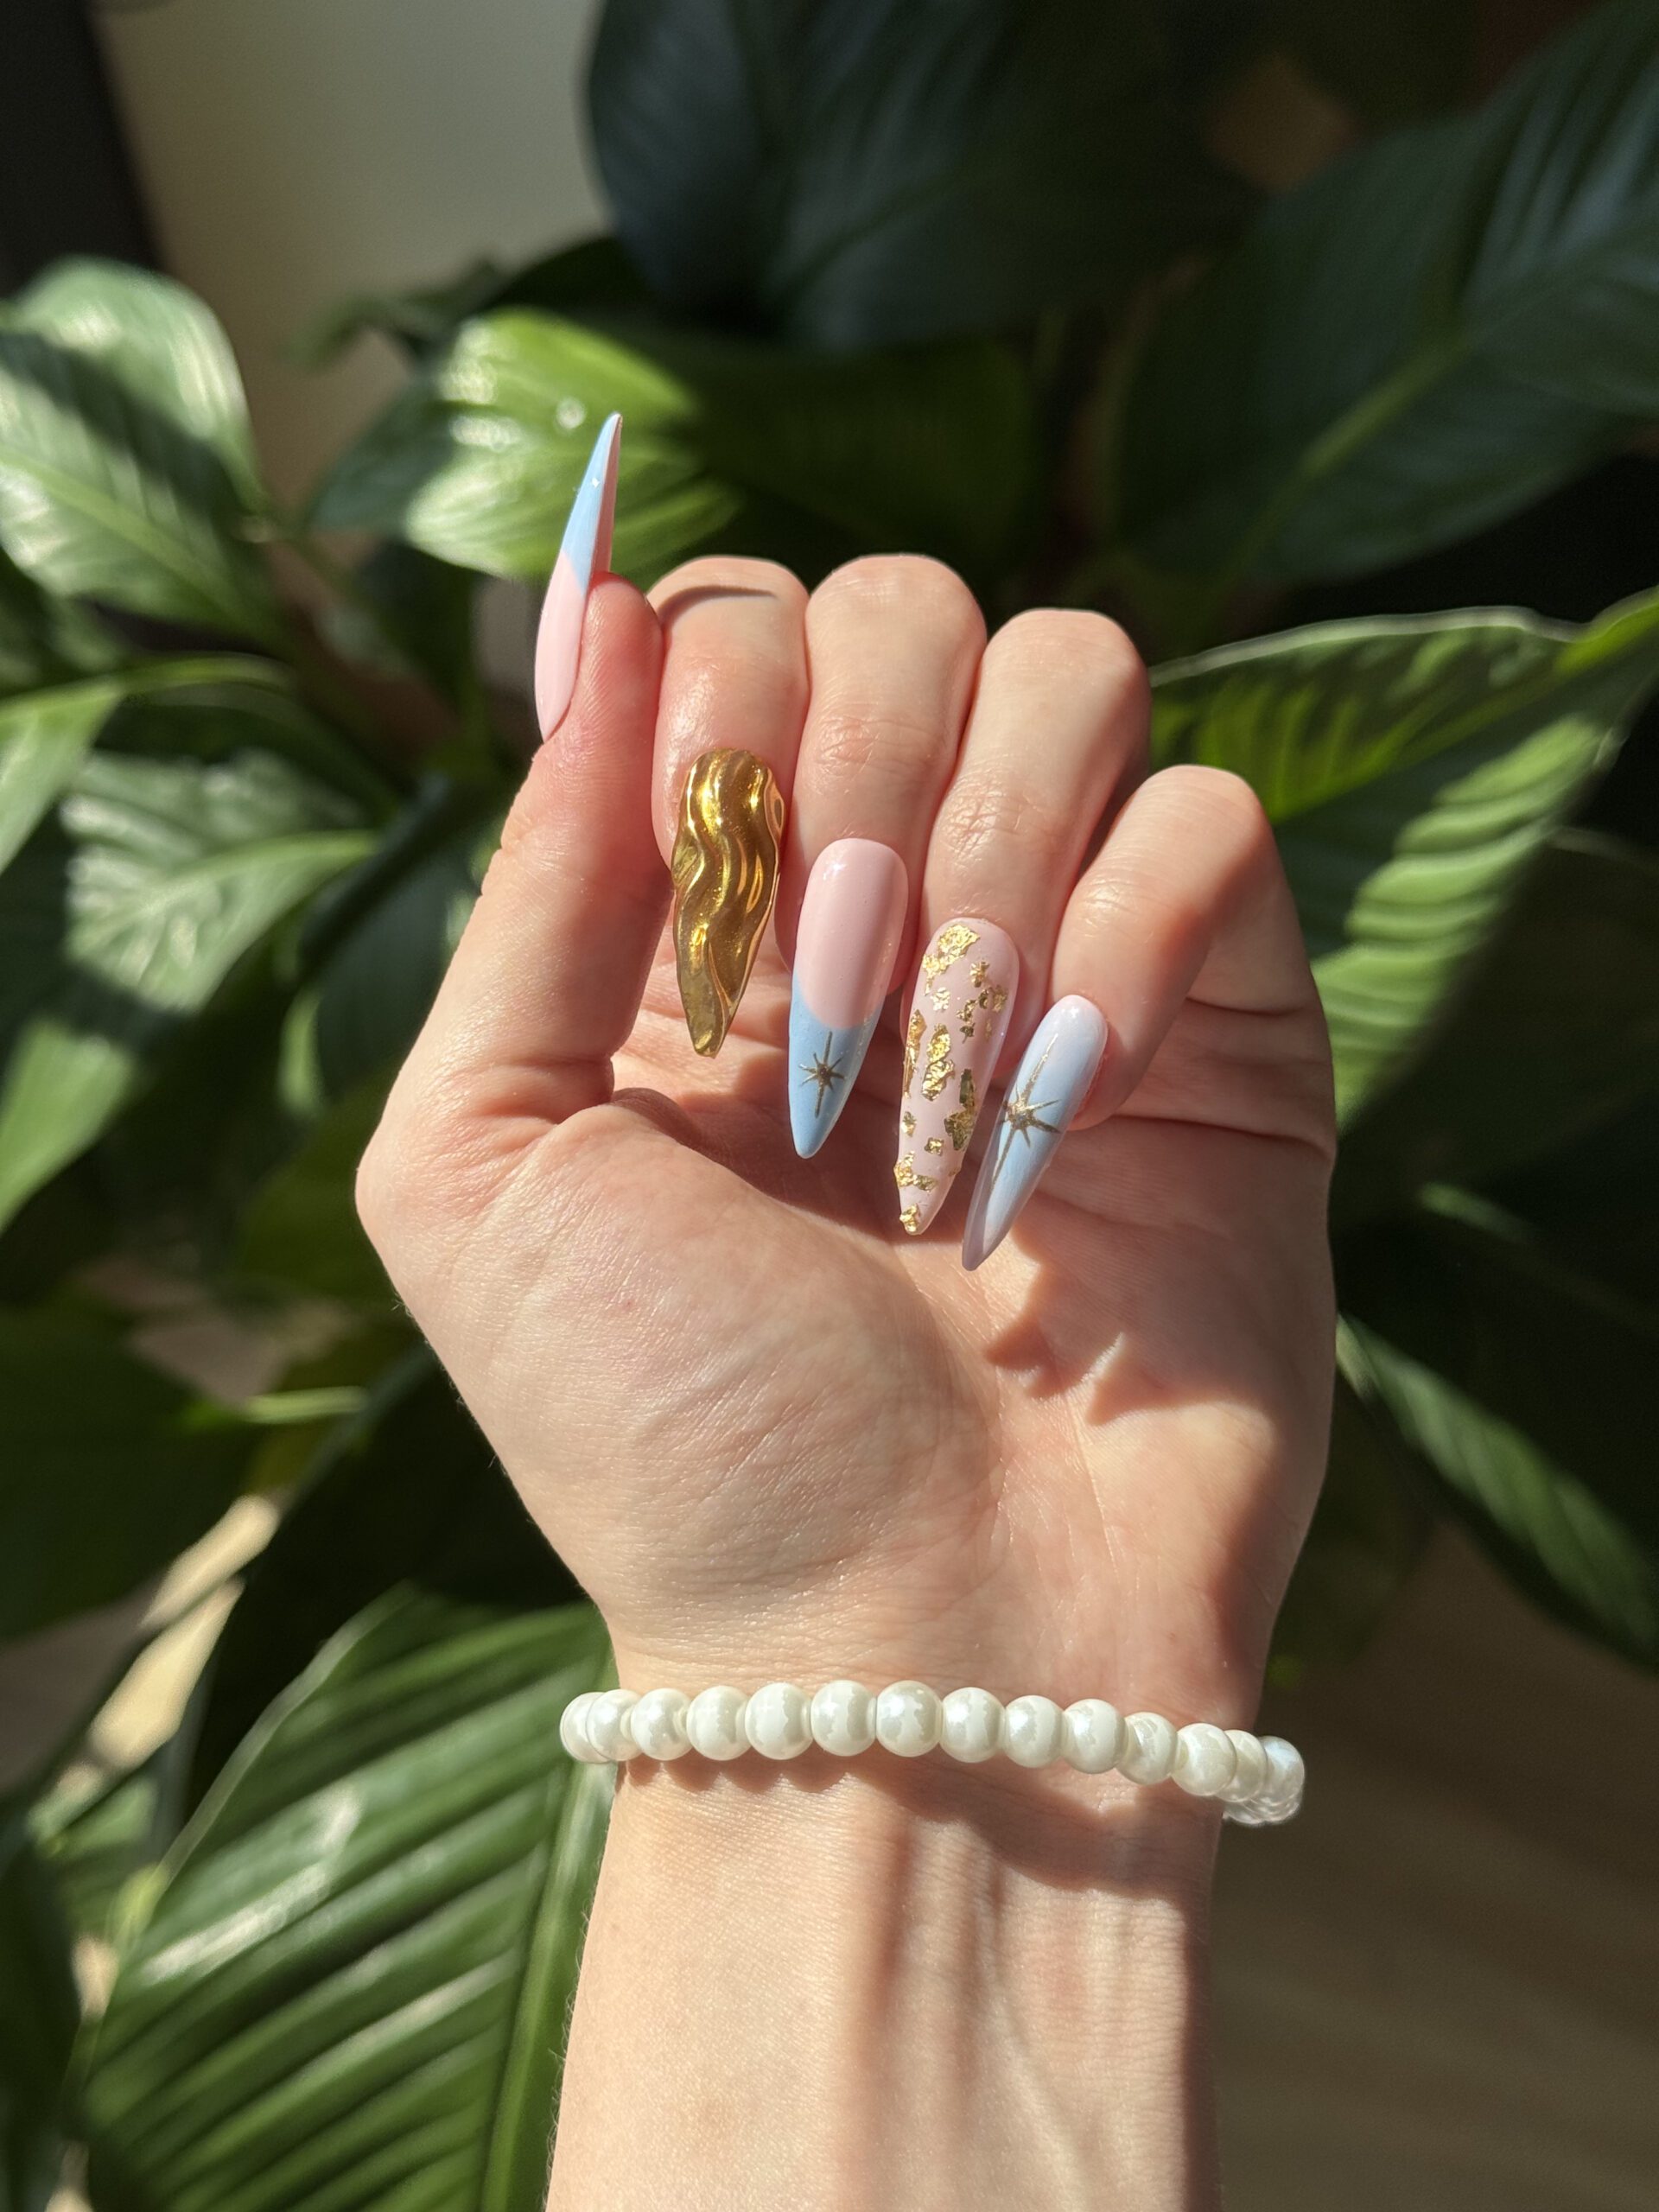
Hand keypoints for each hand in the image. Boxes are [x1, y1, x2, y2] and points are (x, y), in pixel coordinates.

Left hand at [360, 554, 1333, 1722]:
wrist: (909, 1639)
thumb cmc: (672, 1435)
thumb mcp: (481, 1167)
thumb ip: (526, 888)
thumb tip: (602, 611)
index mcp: (694, 922)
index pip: (726, 631)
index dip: (712, 694)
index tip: (697, 863)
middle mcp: (880, 905)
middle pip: (905, 606)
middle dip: (849, 770)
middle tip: (818, 988)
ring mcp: (1060, 948)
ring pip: (1075, 671)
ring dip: (992, 850)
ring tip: (942, 1069)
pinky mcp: (1219, 1019)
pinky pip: (1212, 818)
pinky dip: (1132, 935)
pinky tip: (1066, 1107)